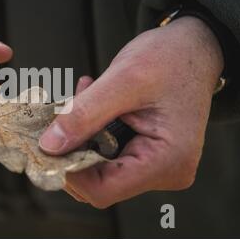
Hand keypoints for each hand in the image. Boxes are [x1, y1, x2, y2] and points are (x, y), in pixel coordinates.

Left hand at [39, 16, 223, 207]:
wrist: (193, 48)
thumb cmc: (170, 58)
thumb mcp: (123, 80)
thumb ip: (84, 115)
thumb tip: (49, 146)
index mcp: (167, 161)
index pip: (102, 190)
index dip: (68, 171)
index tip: (46, 143)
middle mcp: (165, 172)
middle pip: (98, 180)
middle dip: (72, 148)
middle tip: (65, 110)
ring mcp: (156, 166)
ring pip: (98, 166)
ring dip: (81, 134)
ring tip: (84, 94)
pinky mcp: (147, 155)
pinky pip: (107, 153)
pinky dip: (92, 129)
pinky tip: (92, 99)